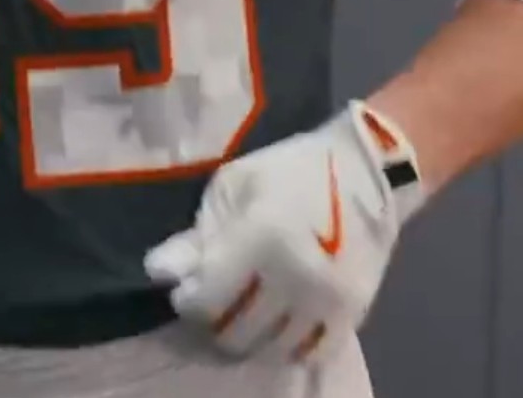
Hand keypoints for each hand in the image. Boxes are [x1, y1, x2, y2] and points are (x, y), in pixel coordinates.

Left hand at [145, 101, 424, 366]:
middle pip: (235, 333)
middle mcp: (296, 277)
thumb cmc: (288, 170)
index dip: (187, 300)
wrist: (365, 171)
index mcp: (261, 237)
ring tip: (243, 306)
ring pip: (269, 350)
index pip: (207, 302)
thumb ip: (197, 235)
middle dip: (213, 320)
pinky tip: (276, 319)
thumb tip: (159, 274)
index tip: (186, 286)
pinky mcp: (354, 313)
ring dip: (247, 334)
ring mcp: (328, 301)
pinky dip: (284, 343)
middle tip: (213, 296)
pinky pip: (309, 353)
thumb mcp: (231, 187)